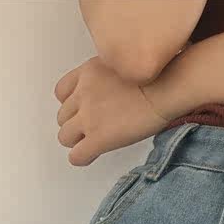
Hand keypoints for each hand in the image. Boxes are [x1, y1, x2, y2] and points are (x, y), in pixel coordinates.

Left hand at [54, 56, 170, 166]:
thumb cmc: (155, 77)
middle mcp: (82, 94)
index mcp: (87, 74)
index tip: (83, 112)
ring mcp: (88, 118)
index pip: (61, 93)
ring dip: (77, 141)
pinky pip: (77, 156)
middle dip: (75, 124)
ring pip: (65, 137)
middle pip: (62, 117)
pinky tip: (90, 157)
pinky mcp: (98, 138)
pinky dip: (81, 158)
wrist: (162, 87)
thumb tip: (114, 89)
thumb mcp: (121, 64)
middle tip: (92, 130)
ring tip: (92, 144)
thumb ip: (108, 77)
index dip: (72, 105)